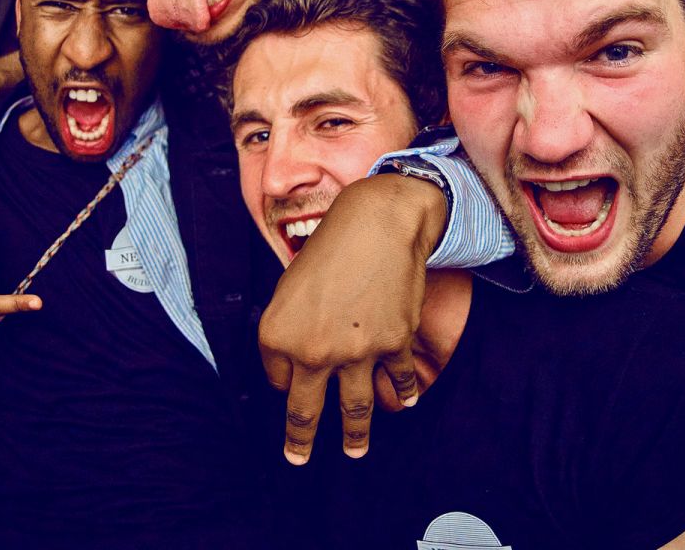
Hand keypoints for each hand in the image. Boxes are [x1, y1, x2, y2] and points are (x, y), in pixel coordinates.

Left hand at [258, 173, 444, 463]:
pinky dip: (404, 393)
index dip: (285, 379)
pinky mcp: (392, 346)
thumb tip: (296, 362)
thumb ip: (288, 328)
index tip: (292, 381)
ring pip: (354, 410)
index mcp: (278, 335)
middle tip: (297, 460)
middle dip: (300, 440)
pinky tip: (406, 402)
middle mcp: (312, 352)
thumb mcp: (290, 287)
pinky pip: (397, 381)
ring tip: (355, 452)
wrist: (378, 224)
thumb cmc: (330, 247)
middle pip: (305, 410)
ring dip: (355, 436)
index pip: (278, 378)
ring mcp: (355, 354)